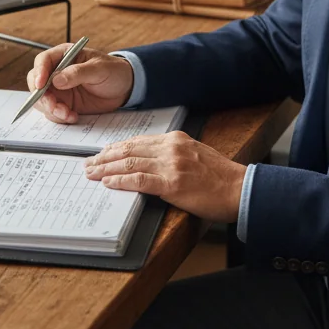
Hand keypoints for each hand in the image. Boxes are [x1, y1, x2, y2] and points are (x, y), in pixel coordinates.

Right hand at [27, 44, 133, 123]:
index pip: (43, 61)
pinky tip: (73, 116)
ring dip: (51, 109)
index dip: (39, 72)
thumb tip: (57, 80)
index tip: (41, 85)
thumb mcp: (99, 68)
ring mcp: (59, 90)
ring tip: (68, 113)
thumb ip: (78, 73)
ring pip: (42, 100)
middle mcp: (57, 72)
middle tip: (54, 105)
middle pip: (36, 83)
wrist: (124, 88)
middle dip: (42, 97)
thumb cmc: (113, 71)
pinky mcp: (64, 103)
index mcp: (64, 55)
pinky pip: (53, 112)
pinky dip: (60, 117)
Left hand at [83, 132, 245, 222]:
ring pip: (130, 163)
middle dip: (105, 158)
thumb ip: (172, 155)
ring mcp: (171, 165)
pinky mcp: (172, 184)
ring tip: (92, 174)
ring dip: (107, 169)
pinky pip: (139, 180)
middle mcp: (171, 148)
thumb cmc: (220, 177)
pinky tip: (109, 183)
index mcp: (176, 139)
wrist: (240, 189)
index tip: (102, 154)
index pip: (138, 141)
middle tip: (89, 164)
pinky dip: (121, 181)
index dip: (116, 148)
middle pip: (129, 150)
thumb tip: (148, 163)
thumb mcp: (195, 156)